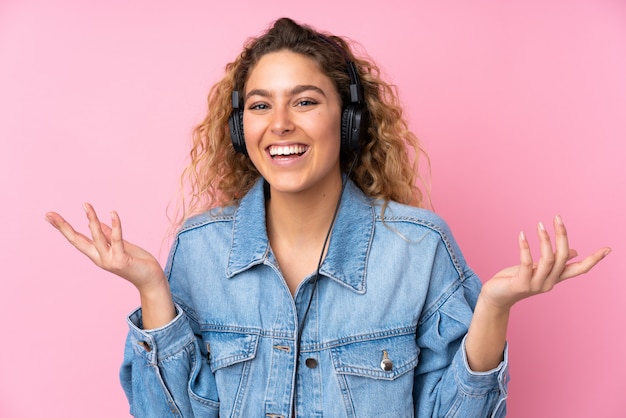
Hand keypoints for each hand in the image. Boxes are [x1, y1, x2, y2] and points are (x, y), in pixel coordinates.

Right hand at [45, 203, 165, 292]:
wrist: (151, 279)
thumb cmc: (137, 262)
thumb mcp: (121, 246)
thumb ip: (108, 236)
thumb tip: (95, 222)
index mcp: (98, 254)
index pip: (77, 238)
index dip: (63, 227)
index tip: (49, 216)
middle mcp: (99, 258)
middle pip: (77, 240)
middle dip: (63, 227)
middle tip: (49, 214)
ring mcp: (109, 260)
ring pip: (97, 237)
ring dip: (92, 219)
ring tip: (86, 205)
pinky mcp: (121, 260)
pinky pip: (117, 240)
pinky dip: (115, 226)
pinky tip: (112, 213)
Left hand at [480, 215, 610, 311]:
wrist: (496, 297)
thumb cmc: (517, 279)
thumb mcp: (538, 269)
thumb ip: (555, 261)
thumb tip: (576, 252)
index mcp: (555, 277)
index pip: (579, 269)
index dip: (593, 259)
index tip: (608, 248)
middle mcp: (549, 282)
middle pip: (563, 257)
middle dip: (562, 236)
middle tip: (557, 218)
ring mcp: (535, 284)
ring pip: (547, 260)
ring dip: (544, 240)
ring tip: (539, 224)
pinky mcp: (521, 284)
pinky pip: (526, 263)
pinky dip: (525, 247)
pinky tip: (522, 234)